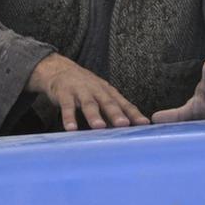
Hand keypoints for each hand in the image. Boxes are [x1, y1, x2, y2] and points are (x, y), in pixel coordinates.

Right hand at [27, 53, 148, 130]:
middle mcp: (97, 90)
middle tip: (124, 124)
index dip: (134, 114)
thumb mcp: (100, 97)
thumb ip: (111, 114)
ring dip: (94, 115)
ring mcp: (81, 91)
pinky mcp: (64, 93)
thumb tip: (126, 134)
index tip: (144, 124)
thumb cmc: (86, 88)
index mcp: (108, 93)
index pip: (124, 104)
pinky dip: (69, 117)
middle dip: (116, 114)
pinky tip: (71, 128)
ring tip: (99, 127)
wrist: (60, 70)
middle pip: (108, 103)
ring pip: (88, 104)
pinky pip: (67, 106)